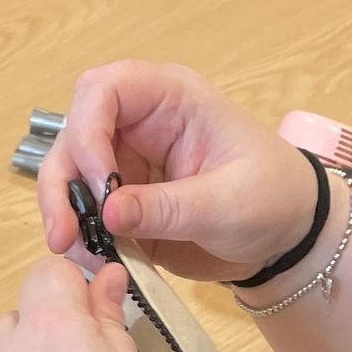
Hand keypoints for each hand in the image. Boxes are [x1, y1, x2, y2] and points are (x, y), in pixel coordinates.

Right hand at [37, 59, 319, 283]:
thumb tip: (107, 212)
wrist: (288, 237)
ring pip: (70, 175)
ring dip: (63, 213)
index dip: (88, 131)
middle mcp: (138, 124)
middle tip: (64, 235)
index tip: (101, 185)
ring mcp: (127, 162)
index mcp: (170, 99)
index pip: (105, 90)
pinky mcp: (123, 201)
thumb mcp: (229, 204)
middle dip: (62, 182)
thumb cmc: (274, 199)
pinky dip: (80, 236)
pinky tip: (93, 262)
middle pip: (74, 134)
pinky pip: (84, 212)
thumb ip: (168, 208)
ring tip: (76, 252)